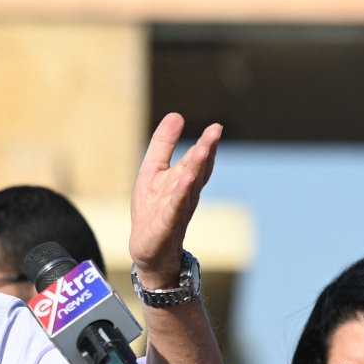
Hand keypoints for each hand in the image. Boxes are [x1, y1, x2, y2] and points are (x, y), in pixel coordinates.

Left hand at [129, 113, 222, 284]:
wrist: (147, 249)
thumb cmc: (153, 209)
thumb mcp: (153, 171)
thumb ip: (164, 145)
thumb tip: (177, 114)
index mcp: (184, 180)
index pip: (198, 160)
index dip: (207, 144)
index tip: (216, 127)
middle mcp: (186, 194)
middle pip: (198, 169)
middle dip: (206, 151)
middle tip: (215, 132)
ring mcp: (178, 209)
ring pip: (189, 186)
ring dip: (196, 168)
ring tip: (204, 149)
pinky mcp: (166, 223)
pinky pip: (175, 206)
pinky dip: (181, 194)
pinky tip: (185, 180)